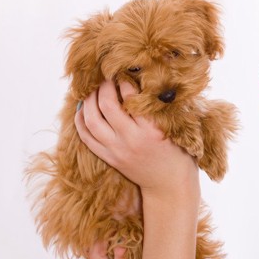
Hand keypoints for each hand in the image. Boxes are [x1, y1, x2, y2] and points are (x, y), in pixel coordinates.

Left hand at [74, 80, 199, 198]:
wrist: (169, 184)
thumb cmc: (177, 152)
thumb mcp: (175, 127)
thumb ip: (159, 107)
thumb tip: (142, 80)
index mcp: (152, 130)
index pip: (131, 97)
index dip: (124, 81)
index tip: (123, 74)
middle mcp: (132, 140)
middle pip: (107, 106)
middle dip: (103, 87)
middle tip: (105, 78)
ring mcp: (118, 151)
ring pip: (92, 121)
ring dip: (88, 101)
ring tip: (91, 91)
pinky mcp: (110, 158)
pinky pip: (87, 138)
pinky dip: (81, 121)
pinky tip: (82, 110)